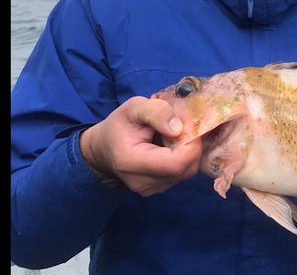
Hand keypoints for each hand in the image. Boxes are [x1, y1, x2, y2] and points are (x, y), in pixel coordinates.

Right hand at [79, 96, 202, 195]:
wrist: (105, 147)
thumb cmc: (119, 126)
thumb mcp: (134, 107)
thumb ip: (156, 111)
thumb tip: (179, 128)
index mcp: (132, 163)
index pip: (176, 163)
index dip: (191, 143)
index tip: (188, 125)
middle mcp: (142, 182)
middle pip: (186, 168)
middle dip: (192, 145)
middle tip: (184, 128)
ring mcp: (152, 189)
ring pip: (187, 171)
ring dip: (189, 151)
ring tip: (174, 137)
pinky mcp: (159, 188)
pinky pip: (182, 173)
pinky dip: (184, 158)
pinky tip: (171, 147)